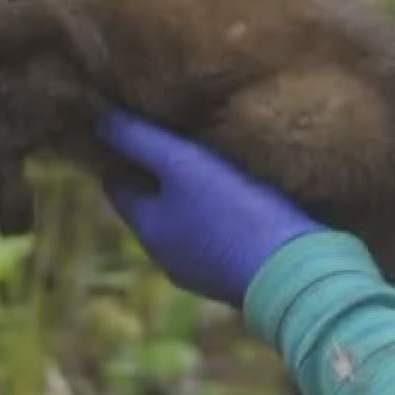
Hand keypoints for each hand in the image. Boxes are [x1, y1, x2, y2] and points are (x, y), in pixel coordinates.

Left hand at [94, 107, 325, 307]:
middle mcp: (167, 257)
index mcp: (148, 229)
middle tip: (172, 138)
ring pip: (185, 224)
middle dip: (156, 176)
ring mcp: (202, 272)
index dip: (119, 154)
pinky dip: (218, 217)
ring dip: (190, 199)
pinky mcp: (237, 276)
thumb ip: (139, 140)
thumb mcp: (182, 164)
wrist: (294, 272)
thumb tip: (99, 117)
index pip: (116, 186)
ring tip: (210, 164)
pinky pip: (217, 238)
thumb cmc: (233, 212)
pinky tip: (242, 200)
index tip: (130, 127)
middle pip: (150, 206)